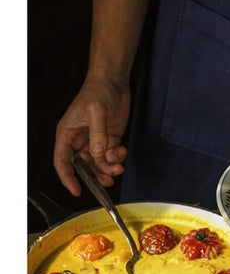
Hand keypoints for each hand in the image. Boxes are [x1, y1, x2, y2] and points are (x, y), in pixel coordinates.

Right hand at [53, 76, 130, 194]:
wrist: (113, 82)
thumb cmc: (98, 93)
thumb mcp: (96, 112)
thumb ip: (97, 135)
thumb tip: (97, 155)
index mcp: (67, 134)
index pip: (63, 161)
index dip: (67, 177)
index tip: (76, 191)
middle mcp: (79, 140)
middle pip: (84, 166)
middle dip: (96, 175)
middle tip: (110, 179)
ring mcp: (95, 141)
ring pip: (99, 163)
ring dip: (109, 168)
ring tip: (119, 166)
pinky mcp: (109, 139)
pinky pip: (111, 156)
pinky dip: (117, 158)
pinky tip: (122, 152)